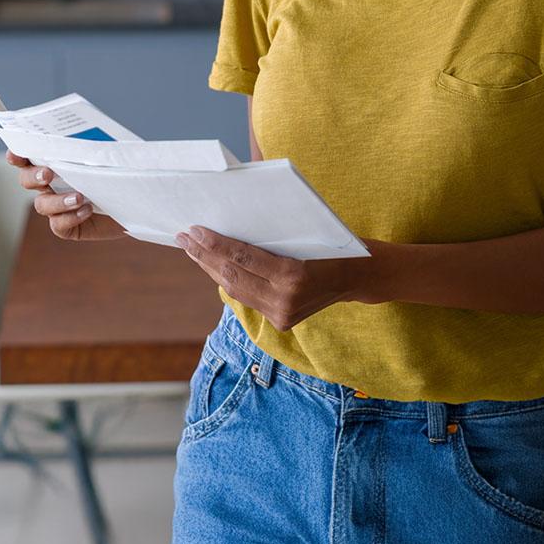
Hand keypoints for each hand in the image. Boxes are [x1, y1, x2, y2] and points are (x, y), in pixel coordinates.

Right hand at [6, 149, 126, 241]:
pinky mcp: (68, 226)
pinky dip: (70, 217)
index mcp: (57, 162)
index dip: (17, 155)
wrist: (138, 200)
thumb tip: (94, 133)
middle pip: (27, 180)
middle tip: (48, 174)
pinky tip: (87, 210)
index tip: (16, 153)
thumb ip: (99, 144)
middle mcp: (52, 185)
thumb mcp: (112, 153)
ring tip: (79, 197)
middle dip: (33, 176)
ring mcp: (58, 206)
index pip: (29, 157)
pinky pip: (58, 225)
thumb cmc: (122, 171)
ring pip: (42, 204)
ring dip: (57, 200)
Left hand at [175, 226, 395, 330]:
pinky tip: (214, 265)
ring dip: (211, 268)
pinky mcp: (281, 322)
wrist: (359, 276)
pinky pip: (247, 298)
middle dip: (205, 256)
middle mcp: (285, 301)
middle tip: (184, 237)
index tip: (195, 229)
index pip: (244, 259)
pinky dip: (228, 280)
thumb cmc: (336, 243)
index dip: (216, 244)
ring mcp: (282, 316)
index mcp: (294, 276)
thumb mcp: (307, 232)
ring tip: (192, 249)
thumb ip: (273, 235)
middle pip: (233, 277)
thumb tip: (231, 221)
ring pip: (235, 291)